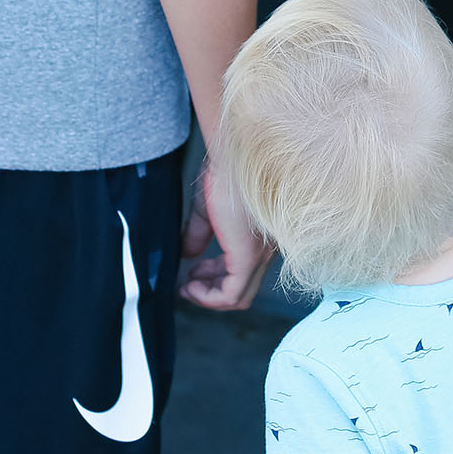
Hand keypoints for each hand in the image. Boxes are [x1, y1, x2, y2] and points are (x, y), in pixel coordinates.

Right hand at [180, 161, 273, 310]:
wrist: (233, 157)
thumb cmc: (224, 173)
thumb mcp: (208, 210)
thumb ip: (199, 234)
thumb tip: (187, 254)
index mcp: (259, 238)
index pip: (244, 273)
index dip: (216, 279)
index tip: (193, 275)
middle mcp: (265, 250)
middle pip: (242, 288)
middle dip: (211, 290)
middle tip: (188, 284)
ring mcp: (260, 255)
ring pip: (239, 296)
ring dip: (208, 296)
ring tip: (187, 286)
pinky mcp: (249, 256)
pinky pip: (232, 294)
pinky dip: (209, 297)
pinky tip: (191, 285)